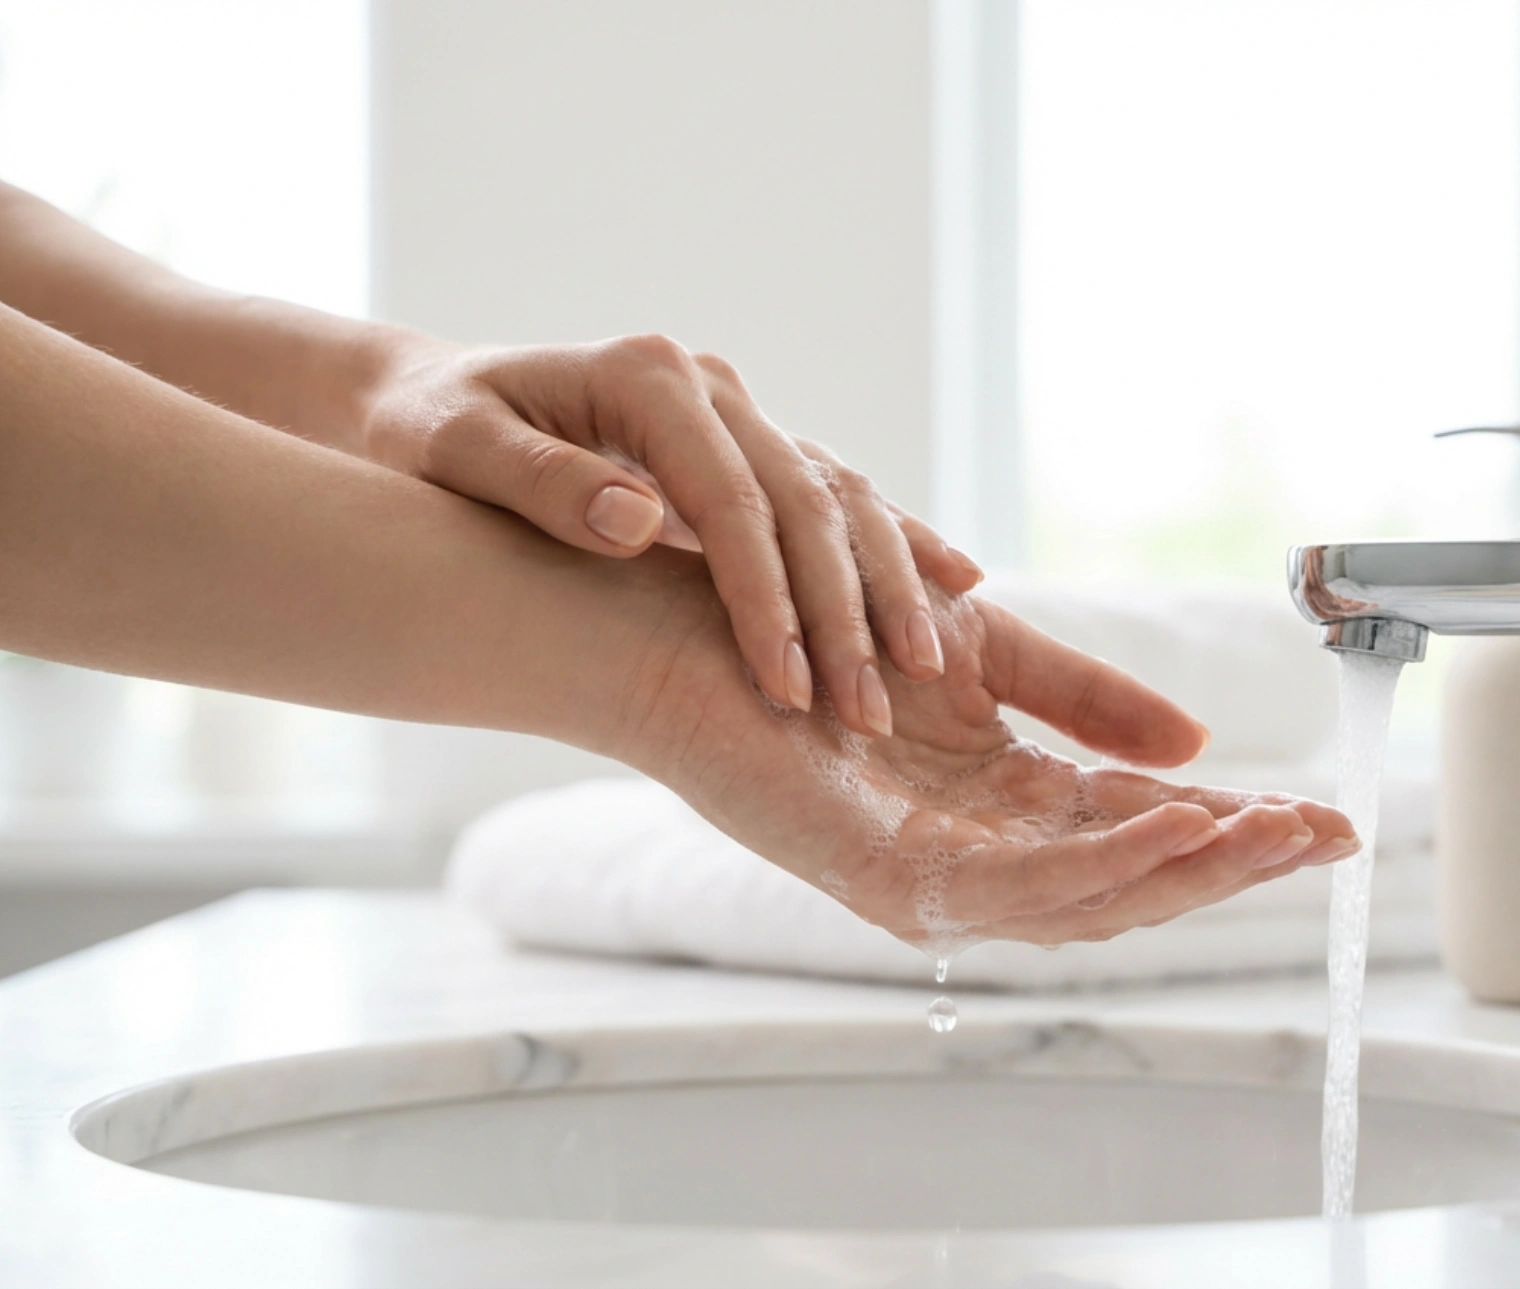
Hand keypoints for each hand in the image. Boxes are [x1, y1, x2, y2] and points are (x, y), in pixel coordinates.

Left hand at [359, 333, 980, 736]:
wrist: (435, 397)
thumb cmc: (430, 432)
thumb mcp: (453, 450)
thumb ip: (540, 483)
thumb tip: (637, 523)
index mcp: (646, 377)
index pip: (731, 501)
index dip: (766, 599)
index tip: (787, 689)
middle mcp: (709, 386)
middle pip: (805, 502)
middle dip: (841, 611)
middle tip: (864, 712)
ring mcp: (739, 412)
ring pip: (840, 497)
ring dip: (886, 583)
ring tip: (921, 667)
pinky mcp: (752, 445)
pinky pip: (838, 497)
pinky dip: (896, 542)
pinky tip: (955, 584)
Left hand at [623, 552, 1358, 947]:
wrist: (695, 605)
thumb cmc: (818, 622)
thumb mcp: (984, 647)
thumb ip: (1085, 696)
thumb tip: (1199, 745)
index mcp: (998, 808)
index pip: (1137, 833)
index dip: (1233, 829)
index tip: (1326, 817)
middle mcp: (971, 857)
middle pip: (1128, 887)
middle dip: (1233, 865)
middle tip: (1329, 838)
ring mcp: (929, 876)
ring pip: (1086, 904)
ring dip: (1188, 875)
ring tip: (1276, 837)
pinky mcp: (884, 877)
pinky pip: (1014, 891)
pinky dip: (1103, 868)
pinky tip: (1174, 833)